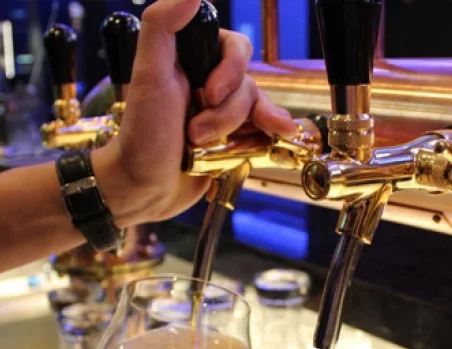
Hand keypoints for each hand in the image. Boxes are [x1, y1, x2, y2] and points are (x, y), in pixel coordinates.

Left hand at [94, 0, 296, 228]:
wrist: (144, 187)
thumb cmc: (141, 135)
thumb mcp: (147, 76)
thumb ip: (162, 27)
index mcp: (191, 61)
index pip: (234, 48)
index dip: (230, 70)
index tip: (207, 94)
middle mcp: (210, 84)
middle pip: (247, 83)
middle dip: (226, 111)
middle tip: (195, 131)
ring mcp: (224, 114)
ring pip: (255, 110)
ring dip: (232, 130)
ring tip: (201, 148)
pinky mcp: (234, 140)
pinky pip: (263, 131)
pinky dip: (271, 133)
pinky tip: (280, 134)